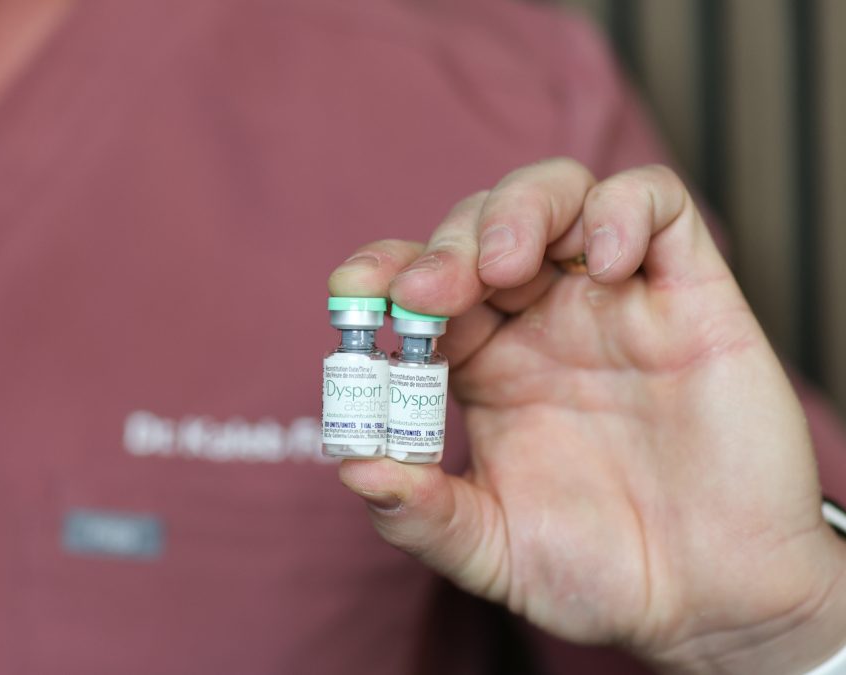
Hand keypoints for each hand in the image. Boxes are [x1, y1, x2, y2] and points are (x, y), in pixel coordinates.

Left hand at [329, 159, 845, 673]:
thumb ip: (420, 515)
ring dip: (519, 209)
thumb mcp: (491, 550)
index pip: (421, 284)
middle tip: (429, 294)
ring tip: (505, 266)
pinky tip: (605, 266)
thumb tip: (353, 468)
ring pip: (560, 193)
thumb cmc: (601, 571)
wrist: (714, 599)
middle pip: (481, 226)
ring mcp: (614, 301)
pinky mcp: (691, 295)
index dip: (383, 271)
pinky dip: (624, 210)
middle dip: (446, 245)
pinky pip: (658, 206)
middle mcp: (542, 321)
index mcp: (484, 365)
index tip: (354, 291)